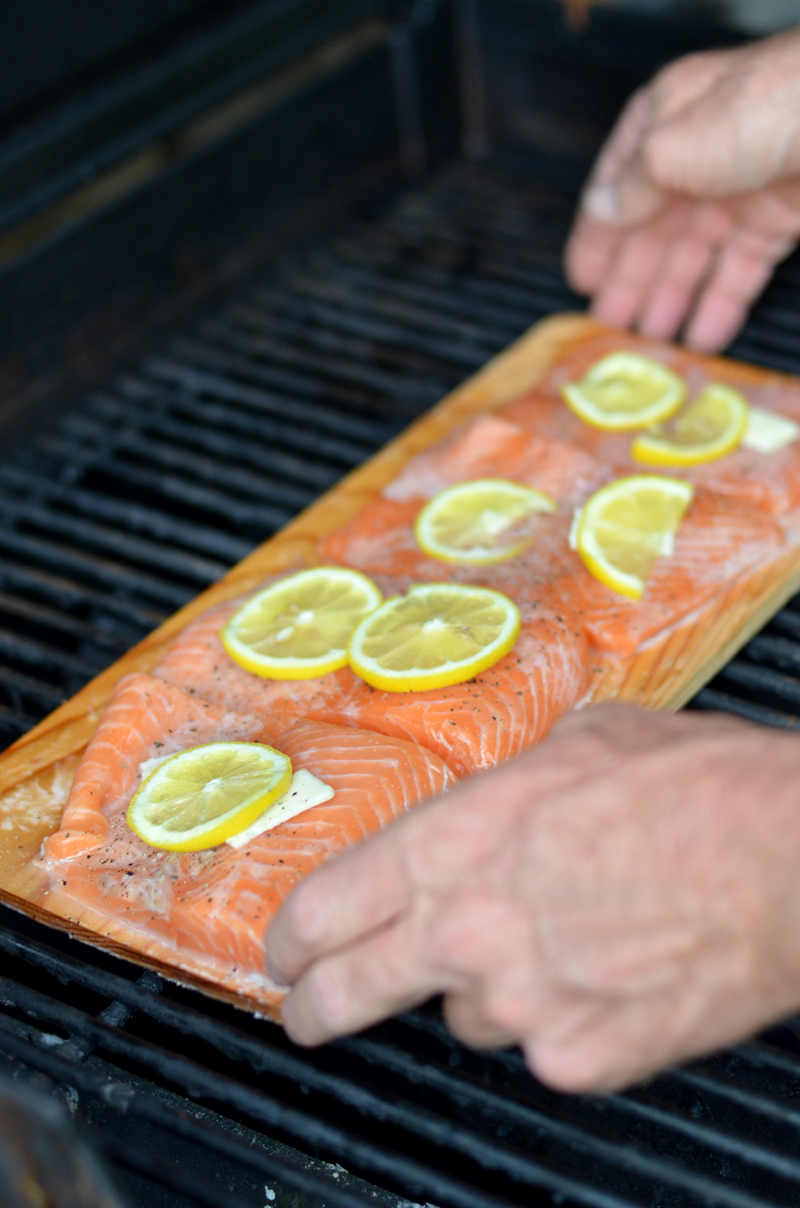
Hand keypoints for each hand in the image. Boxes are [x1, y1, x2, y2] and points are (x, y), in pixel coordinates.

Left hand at [267, 703, 799, 1091]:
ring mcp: (521, 1004)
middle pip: (350, 990)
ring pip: (468, 1015)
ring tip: (558, 942)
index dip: (294, 936)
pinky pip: (545, 1044)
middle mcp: (468, 930)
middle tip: (308, 1011)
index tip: (286, 950)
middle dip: (316, 1005)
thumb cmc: (692, 788)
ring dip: (489, 988)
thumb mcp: (575, 744)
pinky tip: (609, 971)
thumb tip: (493, 803)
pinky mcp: (579, 1058)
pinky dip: (563, 1018)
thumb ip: (506, 790)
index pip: (328, 905)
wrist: (784, 858)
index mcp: (453, 841)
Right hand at [565, 29, 799, 351]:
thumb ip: (632, 187)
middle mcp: (698, 157)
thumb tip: (601, 211)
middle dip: (632, 281)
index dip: (597, 240)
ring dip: (671, 300)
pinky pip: (739, 271)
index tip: (582, 282)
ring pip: (694, 256)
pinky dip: (720, 305)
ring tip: (650, 341)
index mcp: (664, 126)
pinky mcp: (777, 219)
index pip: (617, 190)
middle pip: (654, 230)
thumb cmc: (763, 108)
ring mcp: (739, 189)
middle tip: (610, 326)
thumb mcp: (673, 146)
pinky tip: (702, 336)